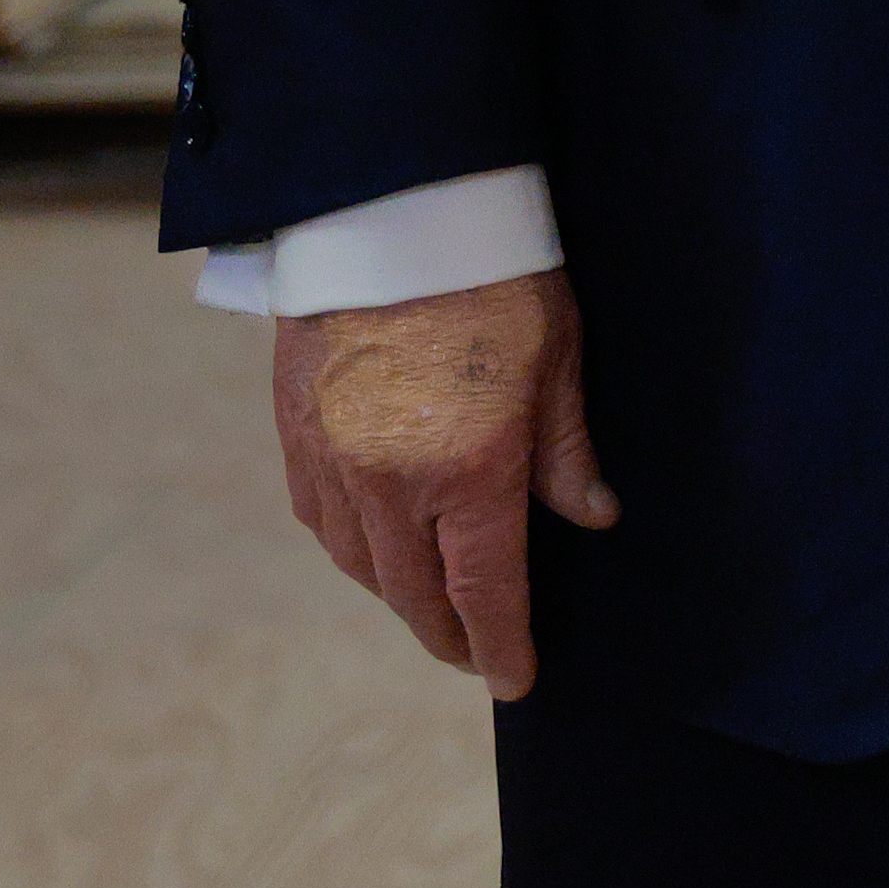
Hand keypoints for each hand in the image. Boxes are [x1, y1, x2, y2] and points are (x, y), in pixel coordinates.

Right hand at [267, 269, 615, 699]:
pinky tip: (376, 550)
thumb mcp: (559, 357)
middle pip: (415, 595)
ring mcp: (333, 463)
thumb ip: (569, 451)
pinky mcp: (295, 434)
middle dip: (451, 635)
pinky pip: (320, 522)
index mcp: (468, 470)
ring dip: (398, 596)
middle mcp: (391, 484)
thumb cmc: (494, 274)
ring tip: (433, 605)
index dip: (501, 645)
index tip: (515, 680)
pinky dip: (353, 550)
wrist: (392, 207)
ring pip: (362, 566)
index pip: (485, 591)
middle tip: (479, 653)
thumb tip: (593, 517)